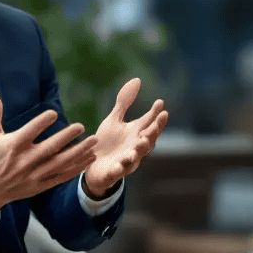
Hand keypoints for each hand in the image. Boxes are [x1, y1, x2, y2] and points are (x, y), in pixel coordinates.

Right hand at [0, 89, 97, 214]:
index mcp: (13, 146)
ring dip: (78, 152)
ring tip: (93, 141)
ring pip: (60, 163)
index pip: (29, 132)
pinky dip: (77, 168)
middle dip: (66, 137)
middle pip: (49, 148)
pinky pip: (62, 176)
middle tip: (81, 126)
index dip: (41, 122)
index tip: (54, 113)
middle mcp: (25, 161)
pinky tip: (89, 158)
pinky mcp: (41, 185)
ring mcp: (34, 175)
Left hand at [82, 78, 168, 198]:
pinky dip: (118, 169)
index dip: (156, 114)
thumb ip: (124, 103)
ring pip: (136, 157)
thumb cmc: (107, 143)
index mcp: (136, 134)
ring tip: (141, 142)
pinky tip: (118, 165)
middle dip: (153, 133)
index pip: (150, 123)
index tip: (160, 103)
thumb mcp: (114, 120)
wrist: (92, 167)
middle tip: (155, 124)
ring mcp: (126, 161)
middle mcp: (135, 148)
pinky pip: (117, 172)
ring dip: (139, 150)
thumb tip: (138, 80)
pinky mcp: (113, 172)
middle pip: (148, 140)